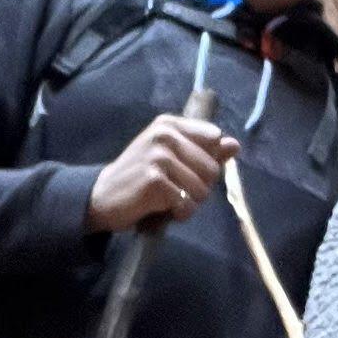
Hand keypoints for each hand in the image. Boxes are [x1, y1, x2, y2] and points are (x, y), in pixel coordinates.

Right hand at [87, 111, 237, 231]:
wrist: (102, 196)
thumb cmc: (140, 175)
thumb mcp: (171, 156)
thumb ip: (205, 150)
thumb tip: (235, 145)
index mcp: (169, 124)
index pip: (214, 138)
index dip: (207, 160)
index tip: (187, 168)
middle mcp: (164, 135)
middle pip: (212, 168)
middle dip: (200, 186)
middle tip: (175, 188)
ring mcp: (158, 157)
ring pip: (202, 189)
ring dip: (190, 202)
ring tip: (169, 198)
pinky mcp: (154, 181)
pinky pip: (187, 205)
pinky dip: (179, 213)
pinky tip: (162, 208)